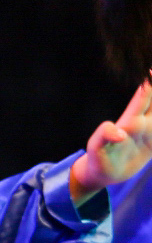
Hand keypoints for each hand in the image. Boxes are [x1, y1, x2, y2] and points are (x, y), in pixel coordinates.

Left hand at [73, 81, 151, 196]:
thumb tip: (120, 134)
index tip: (151, 70)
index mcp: (130, 121)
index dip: (149, 85)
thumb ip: (104, 136)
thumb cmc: (98, 157)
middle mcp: (143, 123)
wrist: (104, 173)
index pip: (143, 98)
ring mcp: (150, 133)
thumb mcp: (96, 147)